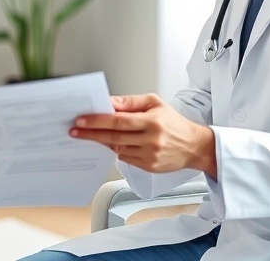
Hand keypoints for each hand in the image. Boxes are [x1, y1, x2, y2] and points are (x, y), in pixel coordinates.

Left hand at [71, 94, 217, 176]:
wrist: (194, 146)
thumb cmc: (173, 122)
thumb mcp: (154, 103)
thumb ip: (130, 102)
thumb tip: (108, 102)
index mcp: (152, 121)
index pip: (118, 121)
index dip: (96, 121)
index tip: (80, 120)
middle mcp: (151, 139)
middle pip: (114, 137)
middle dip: (91, 133)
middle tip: (74, 130)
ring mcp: (150, 155)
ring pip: (118, 148)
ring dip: (105, 141)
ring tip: (95, 134)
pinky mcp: (149, 167)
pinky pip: (125, 158)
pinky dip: (119, 150)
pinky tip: (119, 143)